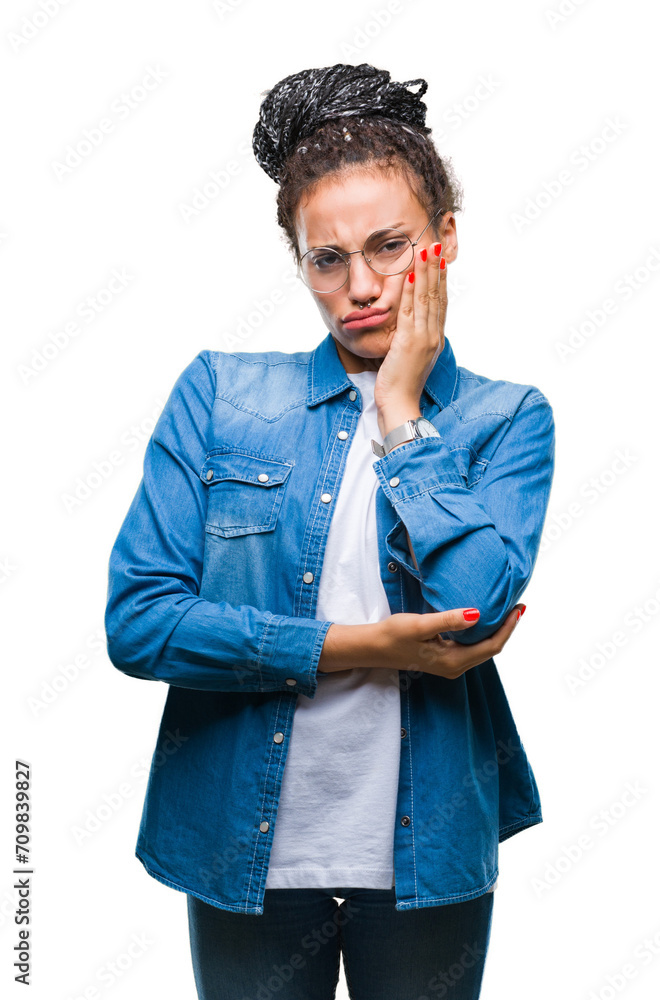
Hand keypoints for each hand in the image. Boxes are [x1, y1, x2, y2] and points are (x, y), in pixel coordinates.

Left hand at [374, 241, 447, 430]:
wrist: (400, 405)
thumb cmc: (401, 387)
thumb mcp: (410, 361)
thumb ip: (412, 344)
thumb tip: (408, 333)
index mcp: (435, 340)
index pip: (440, 305)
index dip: (441, 282)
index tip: (440, 263)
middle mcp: (434, 336)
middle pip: (437, 296)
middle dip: (436, 269)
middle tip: (436, 246)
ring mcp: (424, 338)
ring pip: (426, 298)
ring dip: (426, 272)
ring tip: (426, 251)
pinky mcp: (410, 341)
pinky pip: (411, 310)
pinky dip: (411, 290)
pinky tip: (410, 273)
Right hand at [374, 605, 524, 680]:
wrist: (374, 647)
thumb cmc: (394, 635)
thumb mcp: (421, 625)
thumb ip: (449, 620)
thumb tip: (477, 614)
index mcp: (454, 661)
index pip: (492, 646)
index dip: (508, 628)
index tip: (518, 609)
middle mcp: (456, 666)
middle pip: (491, 649)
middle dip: (507, 628)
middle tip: (518, 607)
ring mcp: (450, 664)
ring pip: (482, 648)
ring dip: (496, 631)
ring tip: (506, 611)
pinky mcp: (444, 658)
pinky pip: (471, 646)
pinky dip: (482, 633)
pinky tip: (483, 619)